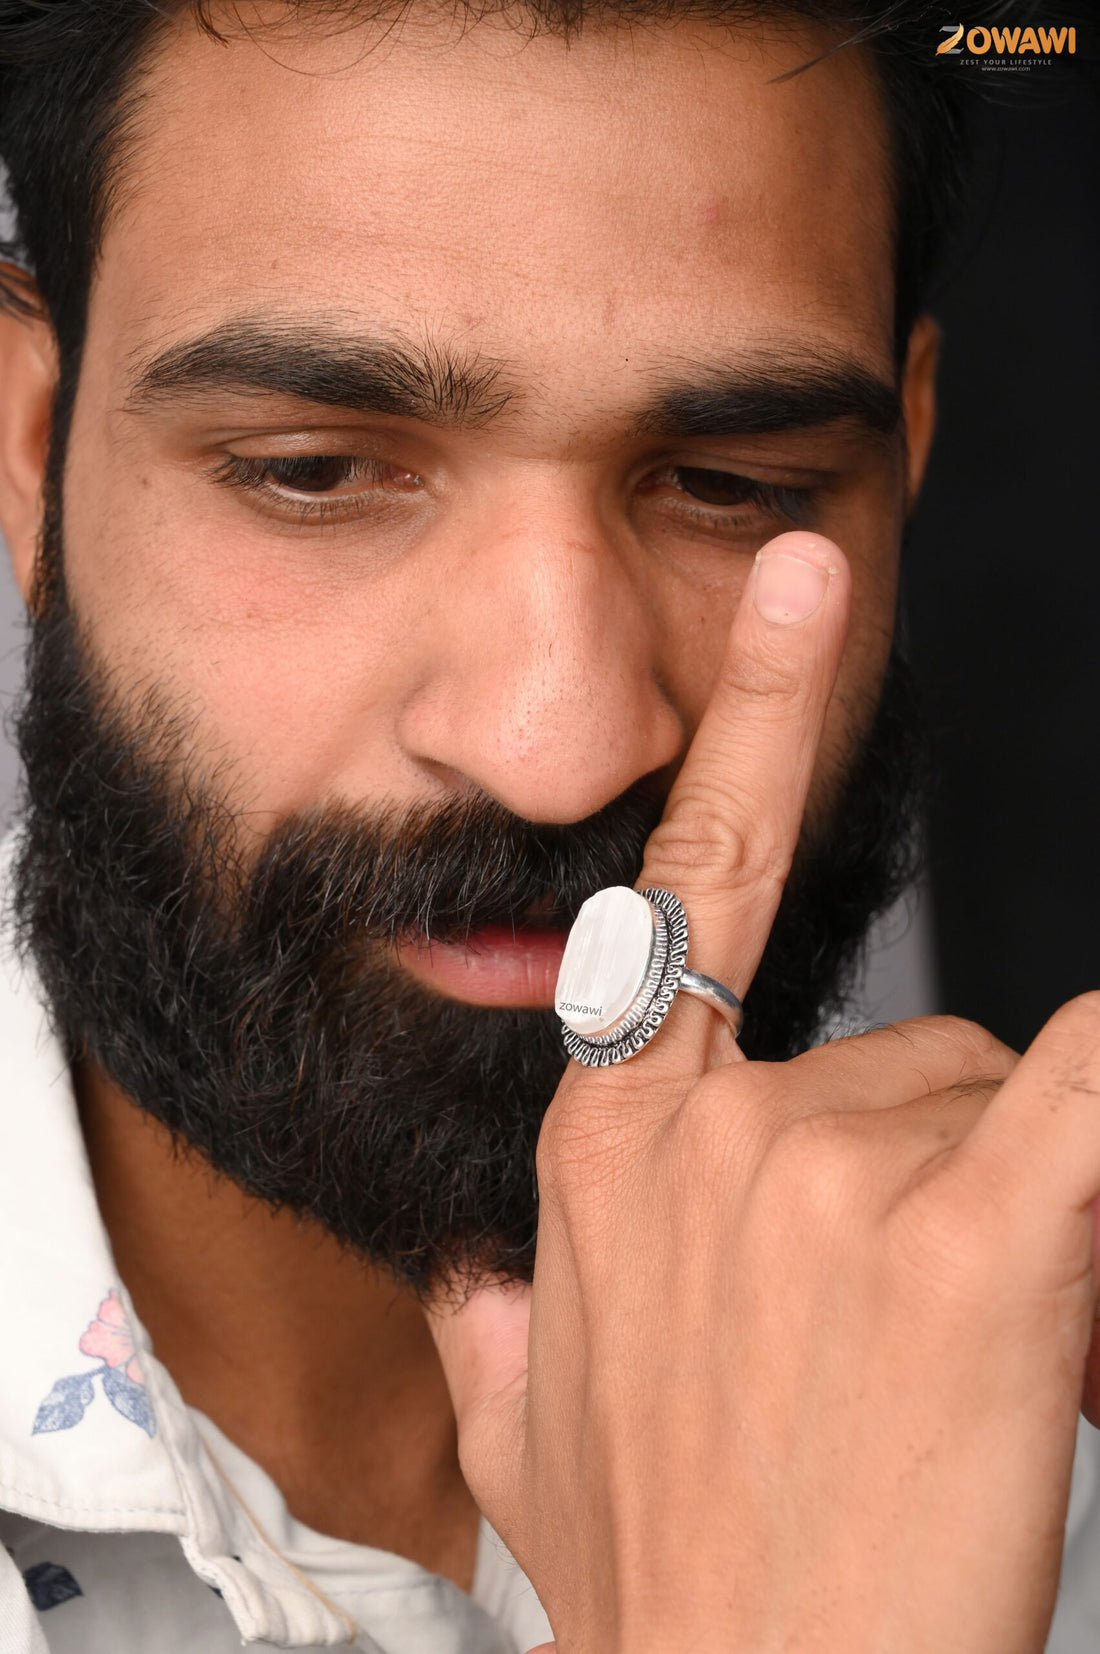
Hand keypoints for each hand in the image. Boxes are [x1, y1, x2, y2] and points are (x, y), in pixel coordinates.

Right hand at [427, 530, 1099, 1653]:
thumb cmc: (669, 1591)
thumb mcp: (517, 1447)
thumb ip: (491, 1327)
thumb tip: (476, 1274)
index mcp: (609, 1157)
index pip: (686, 895)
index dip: (754, 727)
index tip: (805, 590)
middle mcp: (708, 1135)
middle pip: (899, 1050)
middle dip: (931, 1167)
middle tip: (903, 1332)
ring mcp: (829, 1176)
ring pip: (992, 1102)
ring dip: (1007, 1210)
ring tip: (951, 1367)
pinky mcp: (972, 1241)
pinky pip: (1088, 1090)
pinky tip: (1098, 1095)